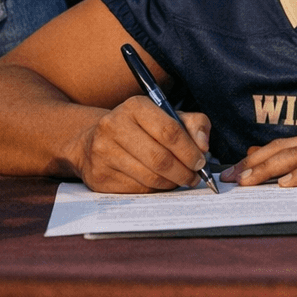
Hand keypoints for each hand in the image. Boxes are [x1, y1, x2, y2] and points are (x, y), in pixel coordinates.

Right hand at [73, 96, 211, 192]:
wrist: (92, 141)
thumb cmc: (139, 128)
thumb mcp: (167, 116)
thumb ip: (193, 124)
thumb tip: (203, 146)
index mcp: (135, 106)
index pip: (170, 131)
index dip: (190, 151)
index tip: (201, 162)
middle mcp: (114, 126)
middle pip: (160, 158)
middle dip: (183, 171)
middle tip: (194, 177)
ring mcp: (103, 152)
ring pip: (150, 177)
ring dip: (172, 183)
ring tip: (180, 180)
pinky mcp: (100, 176)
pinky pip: (137, 190)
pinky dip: (155, 190)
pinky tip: (161, 184)